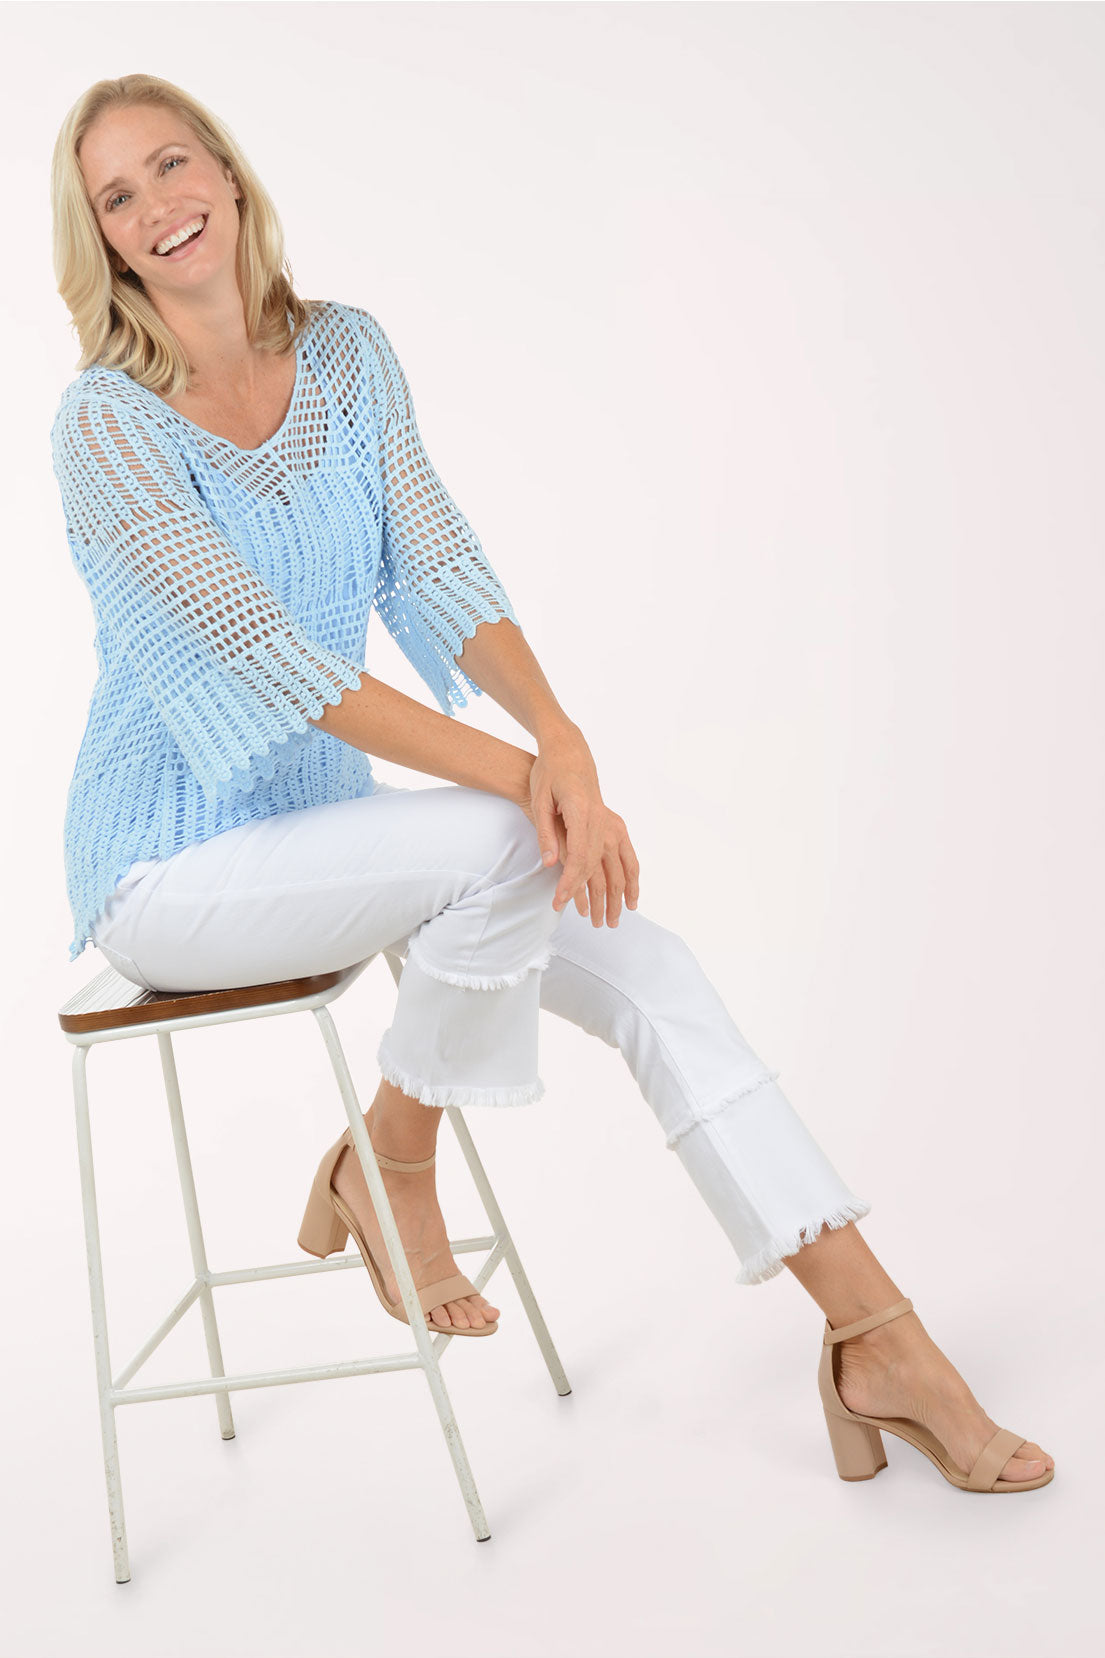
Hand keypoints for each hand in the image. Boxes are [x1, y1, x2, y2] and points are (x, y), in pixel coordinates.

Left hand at [518, 726, 640, 926]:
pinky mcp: (614, 823)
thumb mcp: (540, 800)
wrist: (569, 752)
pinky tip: (631, 897)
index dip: (571, 883)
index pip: (579, 857)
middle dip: (593, 898)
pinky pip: (627, 855)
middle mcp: (601, 819)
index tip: (560, 901)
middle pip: (599, 866)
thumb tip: (551, 864)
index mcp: (581, 811)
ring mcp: (611, 822)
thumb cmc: (550, 773)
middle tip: (586, 923)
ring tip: (612, 920)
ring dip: (617, 895)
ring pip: (618, 865)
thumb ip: (545, 834)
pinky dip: (631, 877)